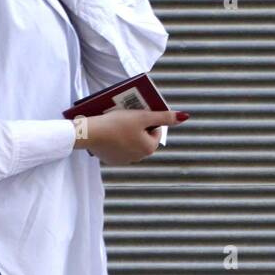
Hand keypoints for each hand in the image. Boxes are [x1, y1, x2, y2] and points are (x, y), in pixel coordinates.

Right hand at [73, 109, 188, 164]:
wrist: (90, 133)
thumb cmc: (118, 123)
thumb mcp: (143, 116)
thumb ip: (164, 116)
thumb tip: (184, 116)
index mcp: (149, 148)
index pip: (155, 129)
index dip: (148, 119)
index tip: (137, 113)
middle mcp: (139, 157)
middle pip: (143, 135)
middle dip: (137, 125)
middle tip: (127, 115)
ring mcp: (124, 160)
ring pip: (130, 141)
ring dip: (127, 132)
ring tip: (116, 122)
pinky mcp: (111, 160)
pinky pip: (118, 147)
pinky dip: (116, 139)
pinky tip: (109, 131)